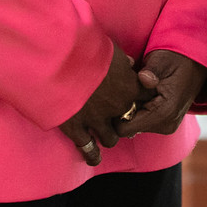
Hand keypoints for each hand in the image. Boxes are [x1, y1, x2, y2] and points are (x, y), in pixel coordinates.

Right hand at [59, 43, 142, 164]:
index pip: (146, 96)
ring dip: (108, 136)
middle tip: (118, 117)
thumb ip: (122, 61)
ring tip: (104, 136)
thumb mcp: (111, 49)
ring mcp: (97, 120)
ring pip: (110, 138)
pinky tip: (93, 158)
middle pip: (129, 120)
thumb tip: (129, 64)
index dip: (141, 97)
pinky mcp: (77, 129)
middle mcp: (118, 107)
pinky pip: (88, 148)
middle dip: (124, 118)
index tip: (136, 97)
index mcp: (129, 86)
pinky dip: (92, 154)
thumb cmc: (86, 48)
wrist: (60, 60)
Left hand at [115, 49, 206, 137]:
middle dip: (123, 108)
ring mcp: (167, 125)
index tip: (118, 92)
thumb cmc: (178, 57)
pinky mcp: (165, 122)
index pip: (122, 128)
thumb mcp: (163, 59)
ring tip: (138, 87)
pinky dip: (138, 108)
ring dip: (131, 107)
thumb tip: (143, 78)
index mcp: (164, 113)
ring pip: (133, 124)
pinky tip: (143, 92)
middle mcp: (166, 125)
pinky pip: (142, 120)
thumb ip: (151, 70)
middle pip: (127, 127)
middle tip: (129, 86)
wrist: (198, 61)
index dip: (115, 111)